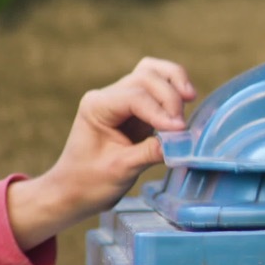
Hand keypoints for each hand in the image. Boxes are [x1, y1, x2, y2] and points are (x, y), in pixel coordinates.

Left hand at [6, 58, 196, 250]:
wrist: (74, 191)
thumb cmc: (90, 182)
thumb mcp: (121, 170)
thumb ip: (151, 152)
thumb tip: (182, 142)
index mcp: (96, 106)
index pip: (136, 97)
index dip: (161, 111)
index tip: (179, 130)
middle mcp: (108, 96)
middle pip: (147, 77)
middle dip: (169, 97)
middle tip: (182, 126)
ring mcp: (121, 99)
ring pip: (152, 72)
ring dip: (174, 82)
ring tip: (191, 98)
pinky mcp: (135, 108)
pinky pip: (157, 87)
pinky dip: (173, 90)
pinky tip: (185, 104)